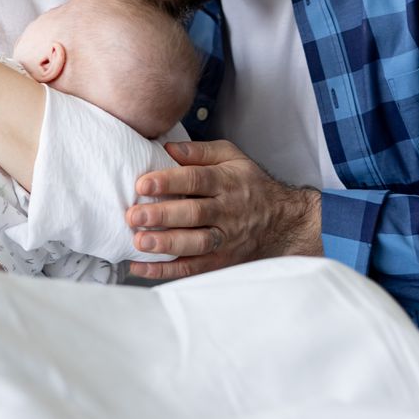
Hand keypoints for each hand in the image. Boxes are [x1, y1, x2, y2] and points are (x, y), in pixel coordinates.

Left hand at [124, 139, 323, 281]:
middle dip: (162, 215)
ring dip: (166, 244)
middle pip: (194, 214)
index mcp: (227, 182)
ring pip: (196, 244)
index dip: (169, 182)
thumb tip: (168, 147)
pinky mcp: (221, 260)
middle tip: (134, 215)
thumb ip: (200, 151)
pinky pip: (193, 268)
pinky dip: (166, 271)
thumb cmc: (249, 184)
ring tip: (139, 242)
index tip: (142, 184)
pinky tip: (140, 267)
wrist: (284, 221)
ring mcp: (225, 239)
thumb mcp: (232, 157)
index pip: (197, 180)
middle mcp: (227, 212)